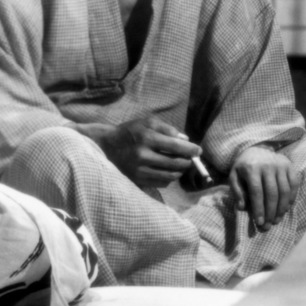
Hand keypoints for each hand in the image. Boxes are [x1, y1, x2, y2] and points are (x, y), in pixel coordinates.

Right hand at [81, 117, 202, 187]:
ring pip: (170, 176)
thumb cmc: (129, 132)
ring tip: (180, 165)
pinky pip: (162, 183)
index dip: (191, 150)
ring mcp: (140, 170)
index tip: (198, 151)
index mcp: (147, 138)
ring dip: (179, 171)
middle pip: (176, 163)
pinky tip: (166, 171)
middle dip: (187, 161)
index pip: (176, 146)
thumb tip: (186, 139)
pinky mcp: (138, 181)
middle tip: (190, 159)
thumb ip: (167, 128)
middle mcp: (143, 155)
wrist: (106, 147)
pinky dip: (169, 178)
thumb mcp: (146, 122)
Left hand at [228, 144, 301, 231]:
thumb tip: (242, 207)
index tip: (259, 222)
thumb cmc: (244, 166)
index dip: (259, 208)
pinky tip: (285, 209)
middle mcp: (268, 165)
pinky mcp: (290, 166)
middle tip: (268, 226)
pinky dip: (291, 199)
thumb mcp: (234, 176)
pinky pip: (294, 185)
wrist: (257, 149)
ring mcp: (281, 165)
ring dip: (281, 209)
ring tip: (276, 220)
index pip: (257, 192)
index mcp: (252, 168)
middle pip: (272, 193)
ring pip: (284, 191)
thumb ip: (236, 191)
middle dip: (271, 212)